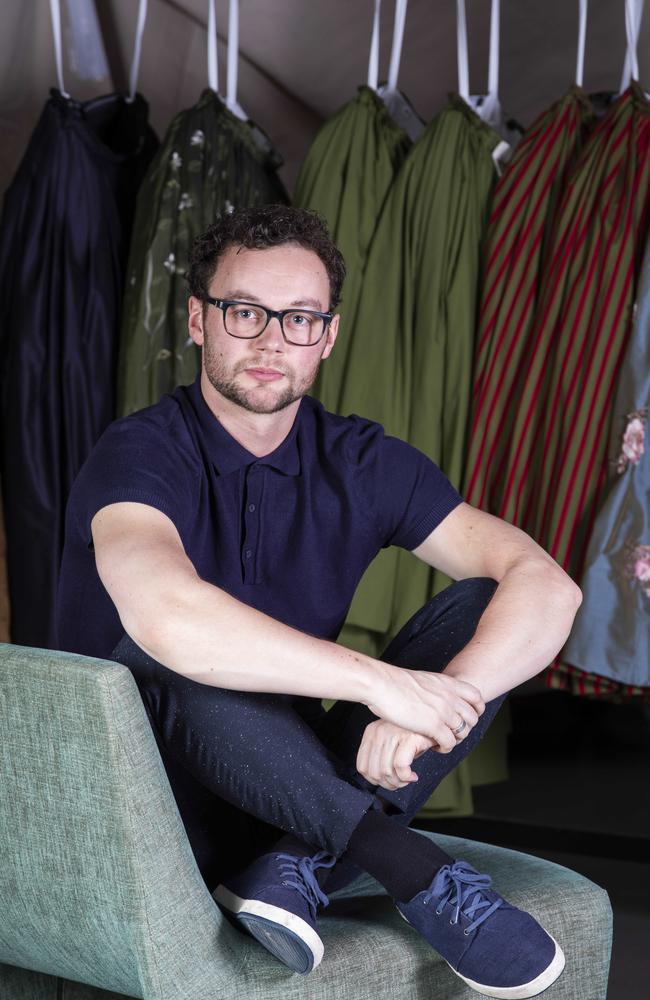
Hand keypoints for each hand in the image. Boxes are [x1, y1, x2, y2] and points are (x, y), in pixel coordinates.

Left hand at [356, 719, 435, 790]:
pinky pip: (400, 766)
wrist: (436, 720)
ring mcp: (394, 733)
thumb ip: (382, 756)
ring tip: (407, 780)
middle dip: (388, 784)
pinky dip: (406, 777)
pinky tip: (413, 776)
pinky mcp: (409, 737)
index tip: (388, 782)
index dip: (375, 781)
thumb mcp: (393, 743)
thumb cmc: (415, 734)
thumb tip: (379, 780)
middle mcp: (380, 731)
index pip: (362, 766)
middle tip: (400, 783)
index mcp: (372, 732)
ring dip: (398, 783)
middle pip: (374, 772)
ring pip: (386, 772)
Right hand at [365, 663, 484, 752]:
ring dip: (454, 739)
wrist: (382, 684)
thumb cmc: (395, 682)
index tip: (467, 716)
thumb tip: (435, 694)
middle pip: (472, 717)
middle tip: (452, 732)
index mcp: (448, 683)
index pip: (477, 696)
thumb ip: (435, 688)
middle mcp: (450, 696)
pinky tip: (434, 747)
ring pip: (463, 732)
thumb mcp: (424, 679)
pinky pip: (450, 742)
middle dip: (465, 728)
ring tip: (442, 741)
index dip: (476, 709)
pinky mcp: (434, 726)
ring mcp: (444, 711)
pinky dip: (445, 747)